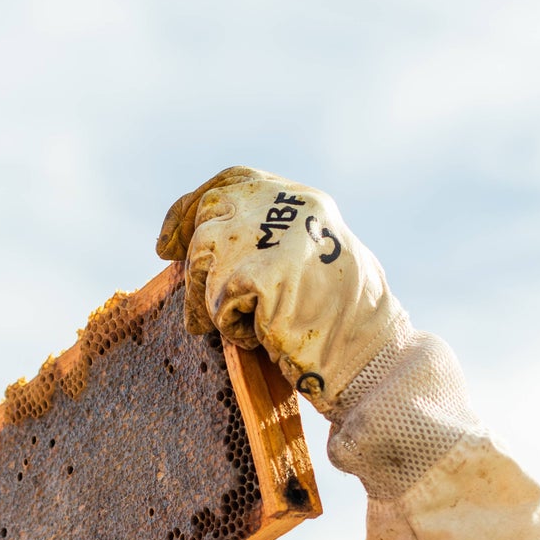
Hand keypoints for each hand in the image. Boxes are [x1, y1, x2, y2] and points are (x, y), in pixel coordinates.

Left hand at [156, 166, 407, 412]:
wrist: (373, 357)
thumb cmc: (345, 326)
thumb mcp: (310, 263)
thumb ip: (268, 242)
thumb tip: (201, 246)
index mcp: (302, 201)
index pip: (232, 182)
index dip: (190, 208)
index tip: (165, 244)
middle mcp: (285, 208)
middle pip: (209, 220)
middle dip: (194, 265)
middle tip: (199, 312)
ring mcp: (271, 238)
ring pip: (204, 262)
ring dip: (213, 304)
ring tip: (250, 328)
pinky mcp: (260, 277)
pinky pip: (219, 306)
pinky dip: (235, 330)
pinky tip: (266, 339)